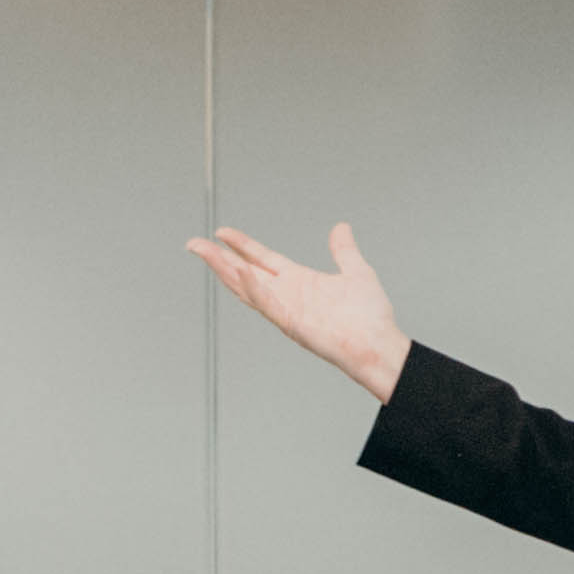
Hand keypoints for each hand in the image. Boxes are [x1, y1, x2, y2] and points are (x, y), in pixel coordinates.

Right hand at [189, 221, 410, 405]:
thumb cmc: (370, 318)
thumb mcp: (356, 272)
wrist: (379, 345)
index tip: (222, 232)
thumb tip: (341, 228)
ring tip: (205, 252)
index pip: (262, 259)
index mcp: (299, 281)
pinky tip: (240, 272)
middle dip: (219, 258)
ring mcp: (286, 309)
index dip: (242, 245)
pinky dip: (254, 289)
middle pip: (244, 272)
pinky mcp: (292, 323)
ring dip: (225, 270)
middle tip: (194, 243)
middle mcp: (287, 294)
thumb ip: (344, 250)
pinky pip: (267, 304)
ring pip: (247, 287)